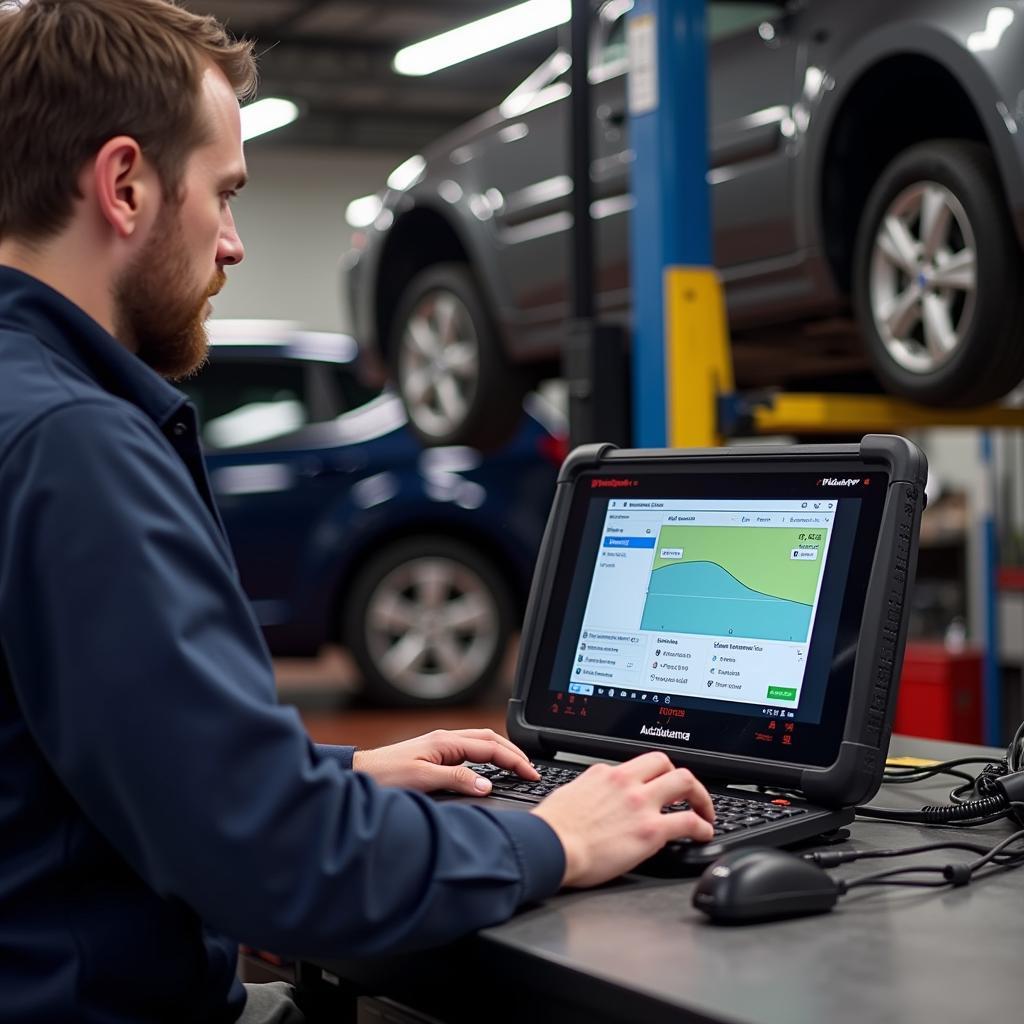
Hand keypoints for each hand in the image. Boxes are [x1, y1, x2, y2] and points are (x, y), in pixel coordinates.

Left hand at [351, 728, 538, 794]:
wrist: (359, 775)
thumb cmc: (384, 775)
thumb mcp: (422, 779)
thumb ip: (457, 779)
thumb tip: (488, 785)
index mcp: (446, 741)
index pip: (490, 747)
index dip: (514, 761)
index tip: (531, 774)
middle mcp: (445, 739)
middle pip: (489, 739)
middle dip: (514, 752)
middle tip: (532, 770)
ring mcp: (440, 745)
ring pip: (480, 743)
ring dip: (502, 753)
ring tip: (518, 767)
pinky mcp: (434, 754)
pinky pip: (469, 751)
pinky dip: (487, 757)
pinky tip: (490, 769)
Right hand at [531, 752, 714, 887]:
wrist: (550, 846)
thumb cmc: (552, 829)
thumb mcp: (570, 795)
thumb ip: (590, 792)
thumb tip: (594, 798)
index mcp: (605, 774)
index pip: (637, 765)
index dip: (652, 776)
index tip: (658, 786)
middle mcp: (626, 782)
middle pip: (666, 763)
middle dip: (681, 778)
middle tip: (688, 795)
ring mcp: (640, 803)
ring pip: (685, 782)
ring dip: (700, 796)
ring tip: (704, 811)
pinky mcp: (651, 830)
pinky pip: (689, 821)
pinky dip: (703, 827)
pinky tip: (704, 834)